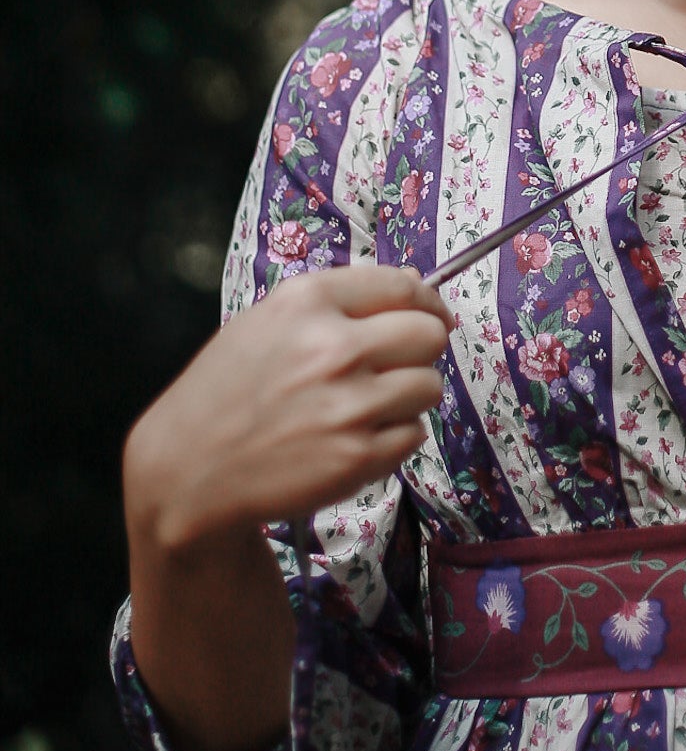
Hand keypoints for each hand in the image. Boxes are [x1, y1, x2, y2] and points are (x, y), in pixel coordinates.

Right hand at [125, 264, 454, 552]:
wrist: (188, 469)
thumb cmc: (228, 389)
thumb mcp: (269, 320)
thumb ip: (344, 298)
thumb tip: (418, 282)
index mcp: (309, 302)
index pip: (404, 286)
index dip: (427, 301)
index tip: (432, 315)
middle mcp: (334, 348)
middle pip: (429, 336)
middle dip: (420, 349)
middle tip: (394, 365)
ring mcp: (350, 405)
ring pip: (429, 387)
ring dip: (407, 396)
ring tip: (363, 406)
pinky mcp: (358, 457)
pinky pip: (414, 435)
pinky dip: (393, 438)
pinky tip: (353, 438)